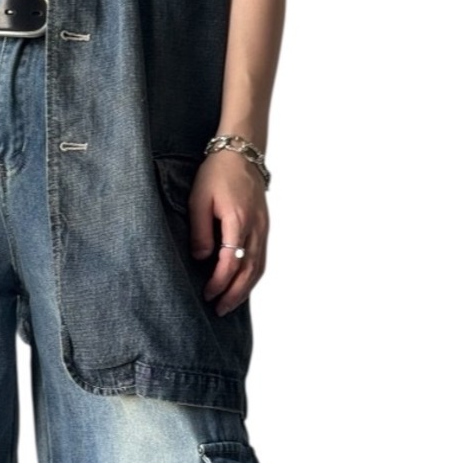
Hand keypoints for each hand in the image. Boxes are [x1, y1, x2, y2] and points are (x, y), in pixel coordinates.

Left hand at [188, 151, 268, 315]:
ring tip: (229, 304)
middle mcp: (255, 227)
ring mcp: (263, 228)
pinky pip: (261, 257)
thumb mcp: (198, 198)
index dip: (219, 282)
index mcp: (237, 220)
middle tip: (219, 309)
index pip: (230, 262)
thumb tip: (201, 258)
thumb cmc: (216, 173)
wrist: (242, 153)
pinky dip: (253, 275)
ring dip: (245, 289)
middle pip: (249, 271)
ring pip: (259, 267)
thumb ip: (200, 230)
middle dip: (234, 294)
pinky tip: (242, 284)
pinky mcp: (264, 227)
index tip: (207, 294)